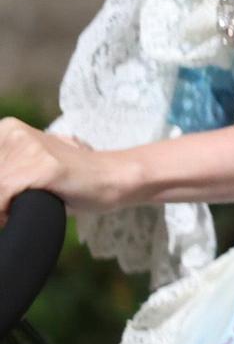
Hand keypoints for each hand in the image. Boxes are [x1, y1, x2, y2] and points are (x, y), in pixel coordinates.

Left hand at [0, 117, 130, 224]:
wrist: (113, 178)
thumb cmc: (69, 180)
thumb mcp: (27, 167)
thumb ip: (4, 172)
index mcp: (7, 130)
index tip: (7, 193)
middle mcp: (14, 133)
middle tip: (12, 206)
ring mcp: (30, 148)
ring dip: (0, 208)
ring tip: (18, 210)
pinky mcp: (43, 167)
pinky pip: (3, 195)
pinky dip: (5, 212)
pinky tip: (19, 213)